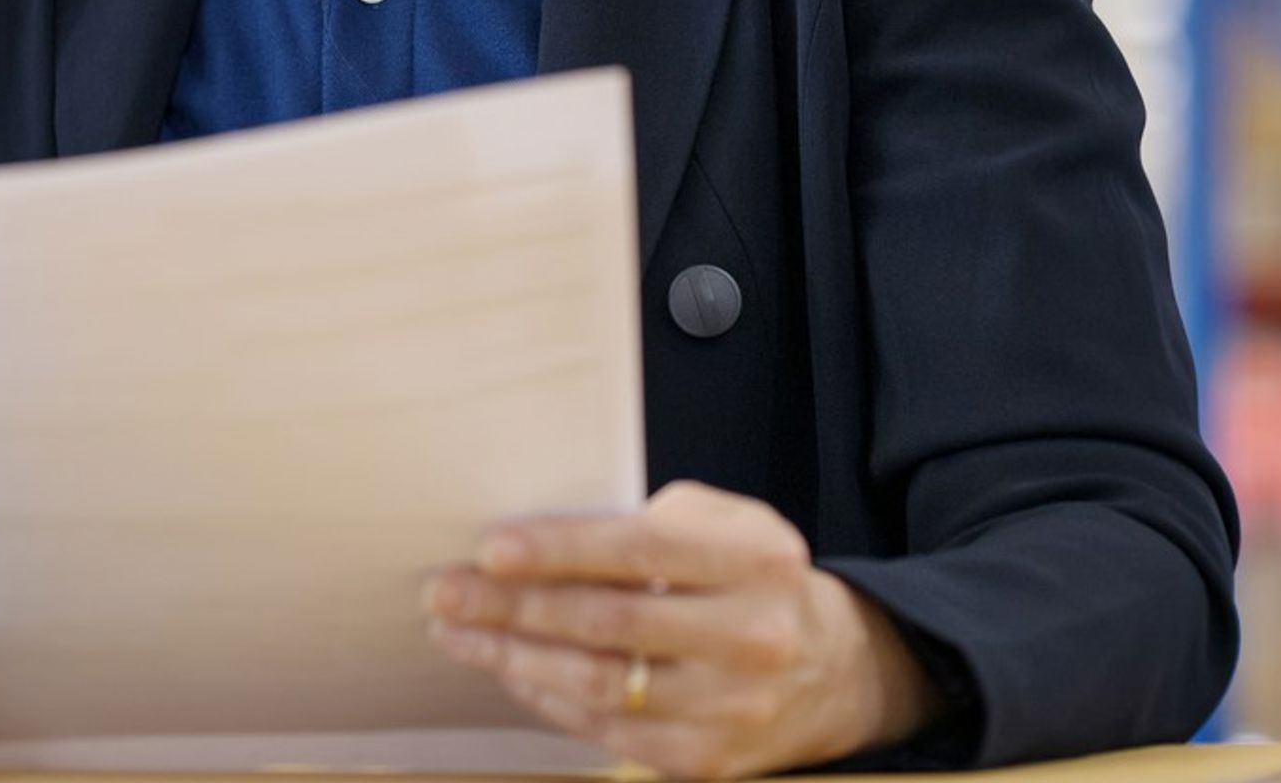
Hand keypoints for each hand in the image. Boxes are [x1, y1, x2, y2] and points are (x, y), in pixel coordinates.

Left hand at [422, 480, 939, 778]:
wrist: (835, 670)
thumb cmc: (747, 578)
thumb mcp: (721, 525)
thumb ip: (643, 521)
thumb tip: (533, 538)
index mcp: (756, 560)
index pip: (641, 551)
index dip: (559, 551)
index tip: (491, 549)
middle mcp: (754, 637)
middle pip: (609, 623)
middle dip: (513, 607)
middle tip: (445, 591)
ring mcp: (734, 708)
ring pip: (598, 685)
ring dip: (512, 657)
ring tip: (458, 631)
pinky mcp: (711, 761)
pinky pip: (607, 731)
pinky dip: (546, 698)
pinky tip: (509, 669)